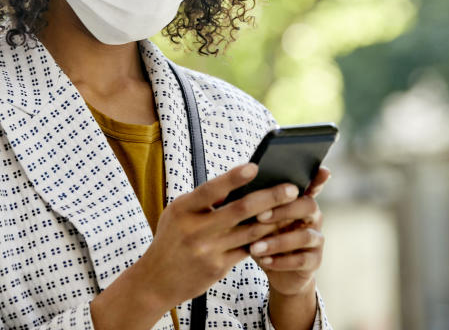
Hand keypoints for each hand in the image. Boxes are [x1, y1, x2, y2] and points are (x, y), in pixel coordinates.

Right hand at [134, 162, 302, 311]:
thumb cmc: (171, 239)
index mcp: (183, 209)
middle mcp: (195, 230)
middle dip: (270, 197)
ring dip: (275, 219)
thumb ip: (204, 200)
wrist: (155, 281)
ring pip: (251, 231)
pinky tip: (279, 230)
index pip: (211, 190)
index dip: (233, 178)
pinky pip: (248, 250)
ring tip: (293, 208)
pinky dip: (265, 239)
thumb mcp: (178, 214)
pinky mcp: (218, 268)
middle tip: (292, 188)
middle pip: (240, 210)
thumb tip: (239, 184)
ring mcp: (208, 251)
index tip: (255, 166)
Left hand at [247, 166, 330, 296]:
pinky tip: (264, 261)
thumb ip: (255, 203)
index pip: (312, 185)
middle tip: (259, 216)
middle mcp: (312, 217)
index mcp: (299, 201)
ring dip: (278, 241)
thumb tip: (234, 189)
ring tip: (254, 247)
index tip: (321, 170)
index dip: (317, 178)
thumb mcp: (258, 218)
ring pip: (304, 236)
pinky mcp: (314, 261)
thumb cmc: (264, 237)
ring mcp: (316, 239)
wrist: (276, 272)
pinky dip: (281, 261)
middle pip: (308, 205)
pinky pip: (301, 260)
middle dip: (283, 210)